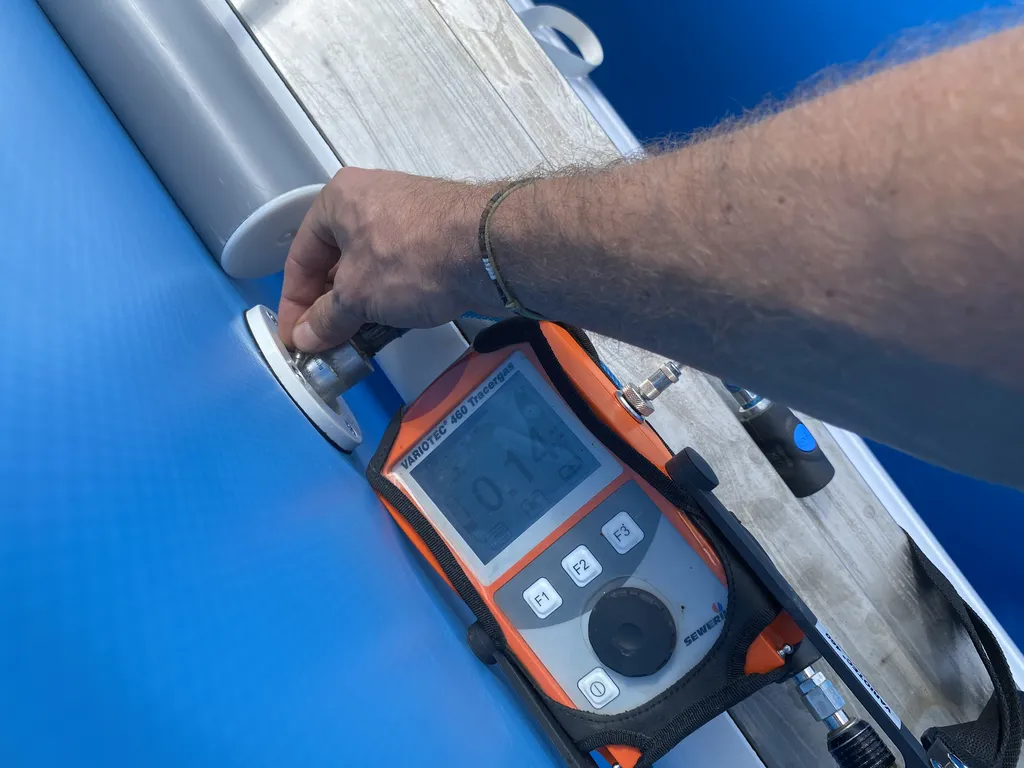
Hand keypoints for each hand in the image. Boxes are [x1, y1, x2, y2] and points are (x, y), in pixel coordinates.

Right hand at [277, 167, 503, 351]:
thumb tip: (303, 338)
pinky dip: (389, 296)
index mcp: (338, 199)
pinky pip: (399, 269)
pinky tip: (390, 325)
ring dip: (360, 304)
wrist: (489, 250)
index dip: (294, 302)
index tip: (295, 339)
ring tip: (356, 340)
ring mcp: (408, 215)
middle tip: (325, 343)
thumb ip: (326, 318)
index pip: (301, 255)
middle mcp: (370, 198)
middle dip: (328, 305)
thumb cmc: (409, 262)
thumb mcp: (357, 295)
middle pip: (335, 260)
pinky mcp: (437, 235)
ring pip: (370, 267)